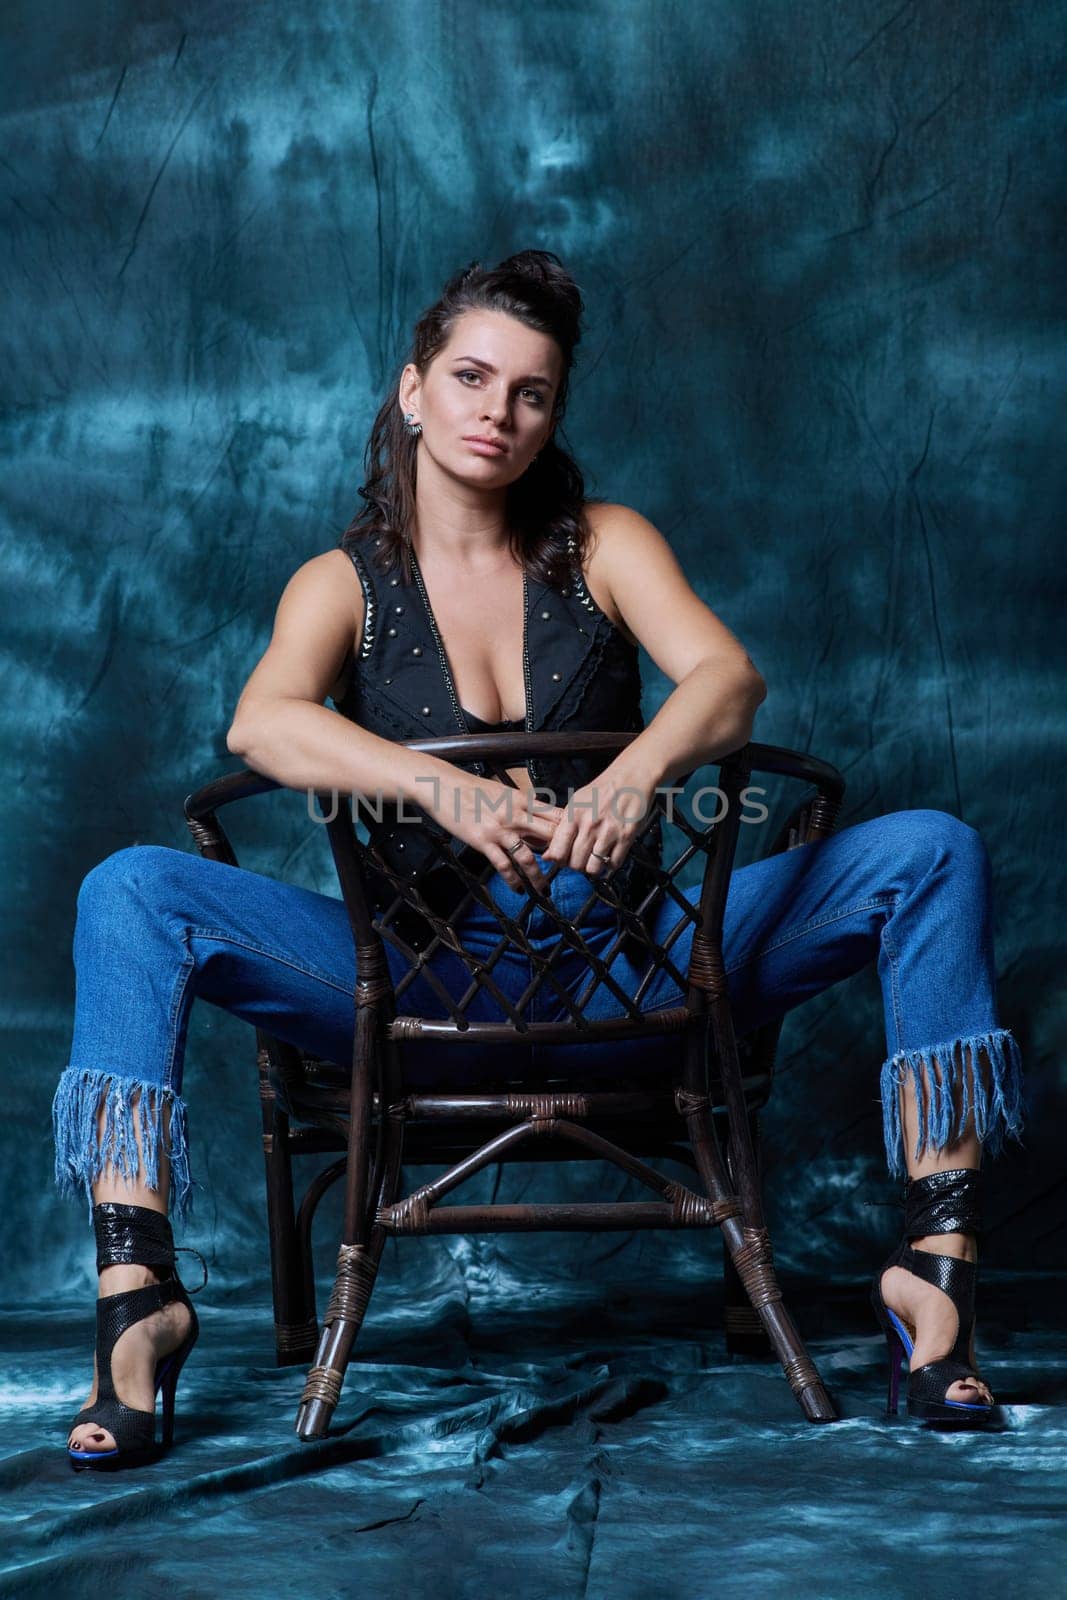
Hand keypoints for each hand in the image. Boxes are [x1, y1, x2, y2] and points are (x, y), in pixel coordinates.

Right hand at [431, 773, 563, 893]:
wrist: (443, 786)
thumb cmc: (472, 788)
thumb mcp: (503, 791)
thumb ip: (522, 805)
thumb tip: (537, 820)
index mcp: (522, 799)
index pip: (556, 816)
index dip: (569, 831)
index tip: (575, 845)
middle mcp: (515, 815)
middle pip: (549, 836)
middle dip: (560, 854)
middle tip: (565, 870)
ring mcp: (499, 829)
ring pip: (528, 857)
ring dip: (538, 876)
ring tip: (544, 890)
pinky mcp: (483, 841)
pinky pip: (503, 865)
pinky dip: (513, 880)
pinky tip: (518, 889)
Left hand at [542, 765, 655, 877]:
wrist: (630, 777)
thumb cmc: (602, 790)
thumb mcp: (576, 803)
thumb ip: (561, 829)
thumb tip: (548, 855)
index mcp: (573, 816)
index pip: (557, 852)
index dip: (558, 861)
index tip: (562, 859)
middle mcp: (589, 825)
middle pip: (575, 864)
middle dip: (576, 866)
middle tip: (581, 859)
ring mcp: (609, 832)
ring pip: (594, 868)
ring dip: (593, 868)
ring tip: (595, 859)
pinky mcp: (626, 837)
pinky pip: (614, 863)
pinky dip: (610, 864)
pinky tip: (609, 855)